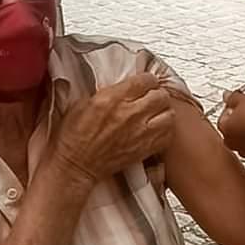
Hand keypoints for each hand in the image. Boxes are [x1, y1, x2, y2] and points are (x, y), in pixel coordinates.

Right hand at [52, 73, 174, 185]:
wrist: (76, 164)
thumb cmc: (74, 136)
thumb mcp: (84, 102)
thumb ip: (109, 91)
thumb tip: (124, 84)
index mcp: (113, 99)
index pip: (145, 80)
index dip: (147, 80)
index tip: (145, 83)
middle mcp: (130, 114)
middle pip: (161, 95)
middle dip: (157, 94)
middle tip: (151, 97)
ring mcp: (140, 133)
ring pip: (169, 114)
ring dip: (164, 111)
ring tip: (155, 113)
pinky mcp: (145, 149)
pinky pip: (168, 135)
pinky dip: (165, 130)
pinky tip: (156, 129)